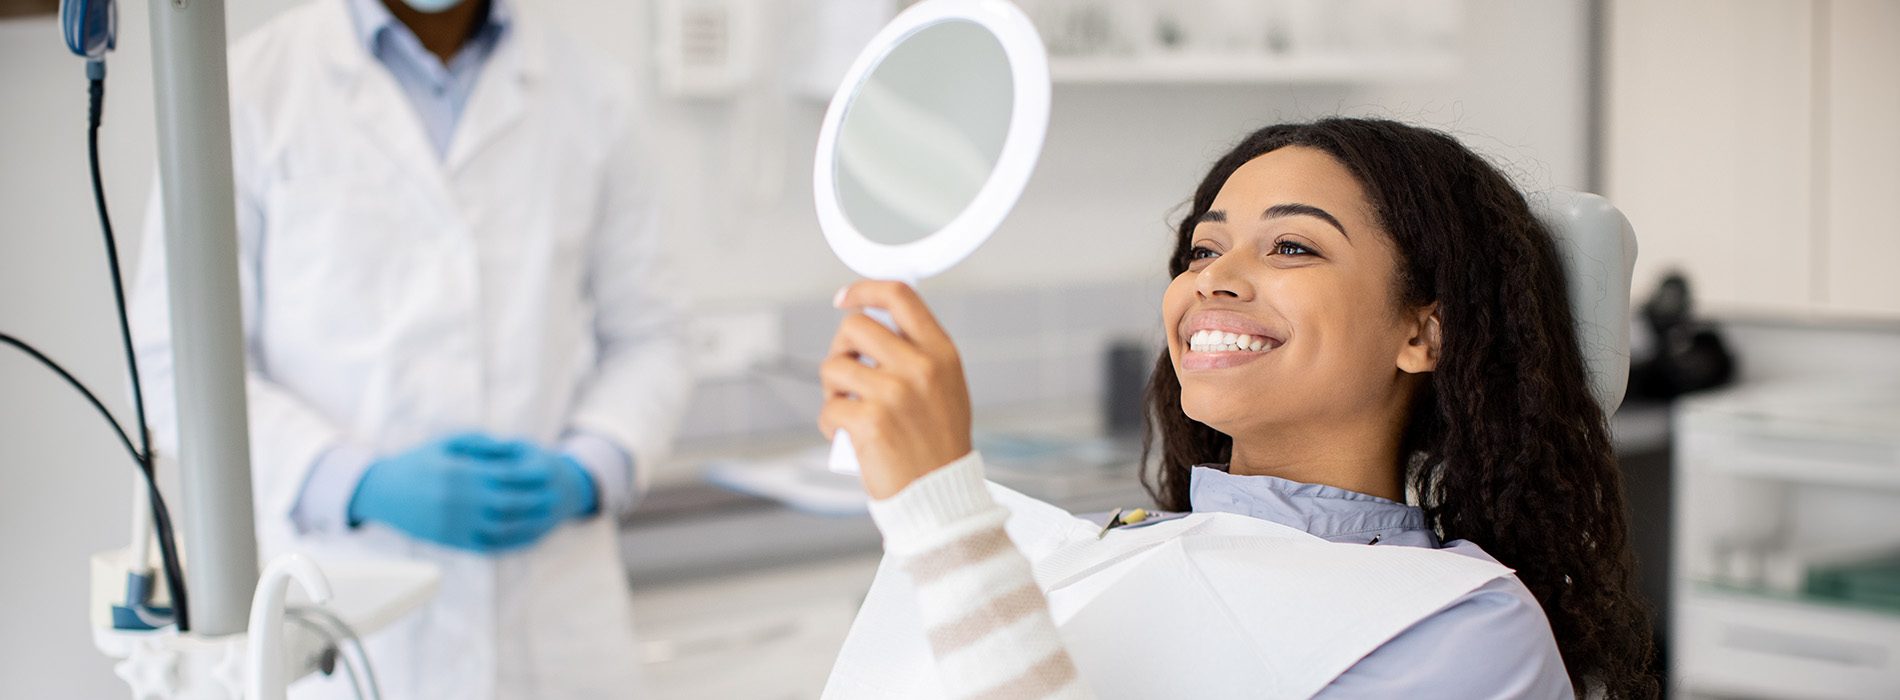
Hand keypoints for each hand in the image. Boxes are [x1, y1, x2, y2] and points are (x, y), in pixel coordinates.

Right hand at [347, 433, 596, 552]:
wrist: (382, 491)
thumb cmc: (418, 462)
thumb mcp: (447, 443)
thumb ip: (482, 444)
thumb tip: (514, 448)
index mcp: (461, 473)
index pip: (507, 475)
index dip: (531, 475)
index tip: (548, 471)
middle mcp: (461, 500)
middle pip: (511, 502)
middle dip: (536, 498)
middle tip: (554, 495)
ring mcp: (456, 523)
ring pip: (503, 526)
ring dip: (529, 521)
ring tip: (546, 516)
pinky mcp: (451, 541)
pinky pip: (488, 545)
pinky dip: (510, 542)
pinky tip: (525, 536)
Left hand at [818, 281, 972, 499]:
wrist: (940, 496)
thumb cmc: (939, 445)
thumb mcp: (947, 388)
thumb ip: (918, 353)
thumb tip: (874, 325)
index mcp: (941, 354)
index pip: (900, 297)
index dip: (866, 289)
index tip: (846, 297)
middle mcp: (920, 368)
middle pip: (855, 326)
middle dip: (841, 347)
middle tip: (846, 374)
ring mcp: (894, 394)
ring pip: (834, 367)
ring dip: (833, 389)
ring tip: (851, 410)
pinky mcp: (870, 422)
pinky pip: (829, 407)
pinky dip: (831, 423)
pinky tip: (849, 436)